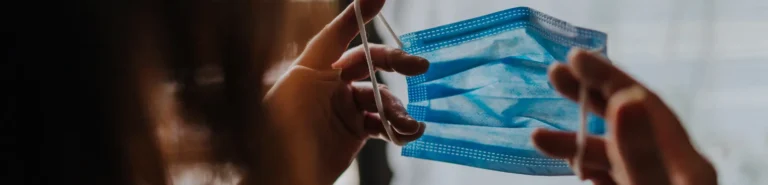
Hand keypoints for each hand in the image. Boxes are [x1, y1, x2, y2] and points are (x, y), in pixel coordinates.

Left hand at [263, 0, 426, 183]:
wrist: (280, 176)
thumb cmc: (279, 129)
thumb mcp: (298, 83)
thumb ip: (326, 47)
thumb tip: (357, 7)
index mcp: (312, 67)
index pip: (339, 34)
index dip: (358, 15)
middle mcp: (329, 83)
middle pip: (369, 62)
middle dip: (396, 63)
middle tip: (420, 67)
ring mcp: (343, 108)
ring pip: (381, 97)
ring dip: (398, 110)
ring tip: (407, 126)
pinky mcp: (354, 132)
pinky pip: (382, 123)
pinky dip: (398, 128)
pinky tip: (407, 134)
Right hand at [532, 49, 716, 184]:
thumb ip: (641, 152)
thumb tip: (625, 99)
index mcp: (685, 161)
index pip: (643, 103)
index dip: (608, 77)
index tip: (574, 58)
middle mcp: (669, 168)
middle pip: (625, 121)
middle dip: (587, 97)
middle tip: (554, 74)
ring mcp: (651, 184)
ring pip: (610, 154)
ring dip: (574, 142)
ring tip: (537, 137)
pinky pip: (611, 176)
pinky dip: (587, 167)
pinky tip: (570, 165)